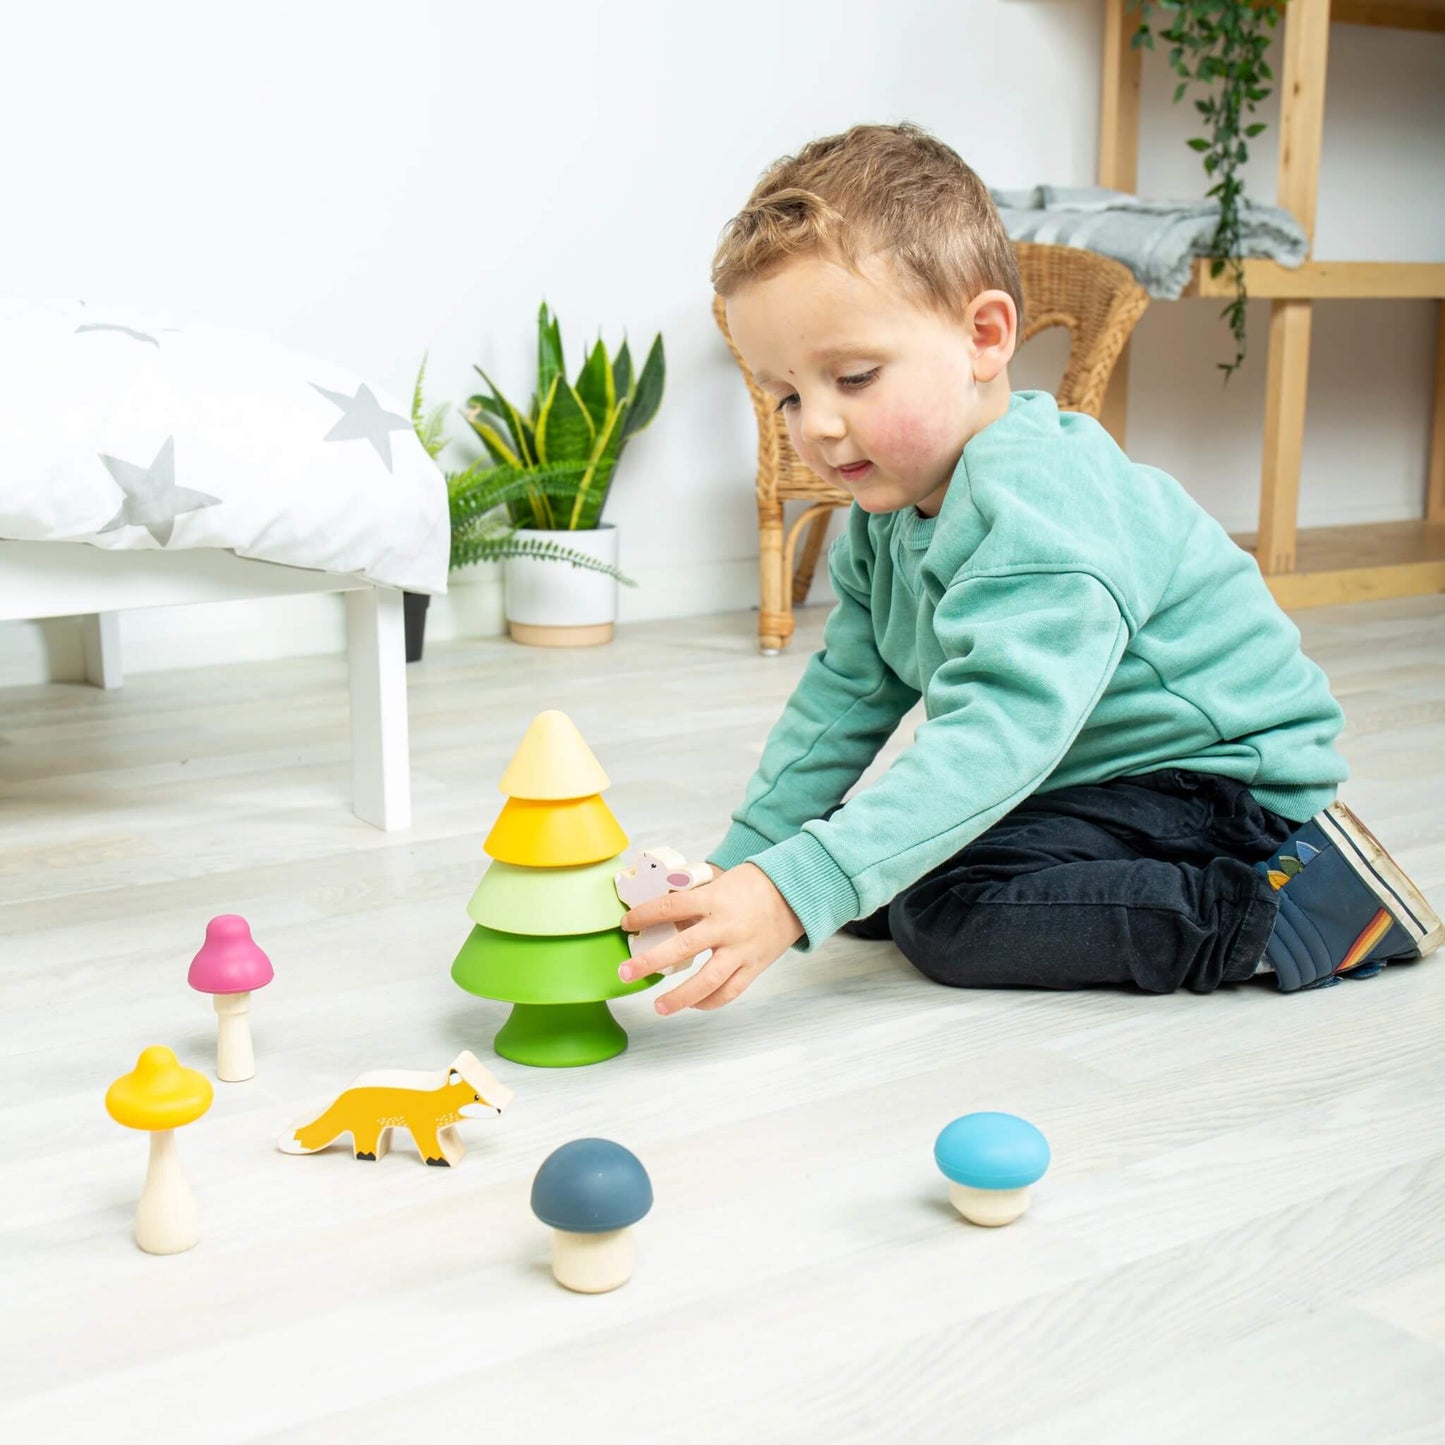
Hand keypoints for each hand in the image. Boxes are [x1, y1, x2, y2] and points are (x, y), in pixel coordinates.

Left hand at [619, 863, 803, 1013]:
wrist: (794, 894)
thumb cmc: (753, 886)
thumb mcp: (719, 882)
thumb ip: (693, 899)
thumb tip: (660, 914)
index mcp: (715, 899)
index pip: (671, 906)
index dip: (645, 915)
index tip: (627, 923)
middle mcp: (726, 927)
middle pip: (683, 947)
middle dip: (651, 962)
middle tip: (626, 972)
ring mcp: (741, 950)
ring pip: (708, 980)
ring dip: (680, 997)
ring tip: (658, 1006)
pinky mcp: (754, 967)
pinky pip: (729, 991)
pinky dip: (709, 1001)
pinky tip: (693, 1004)